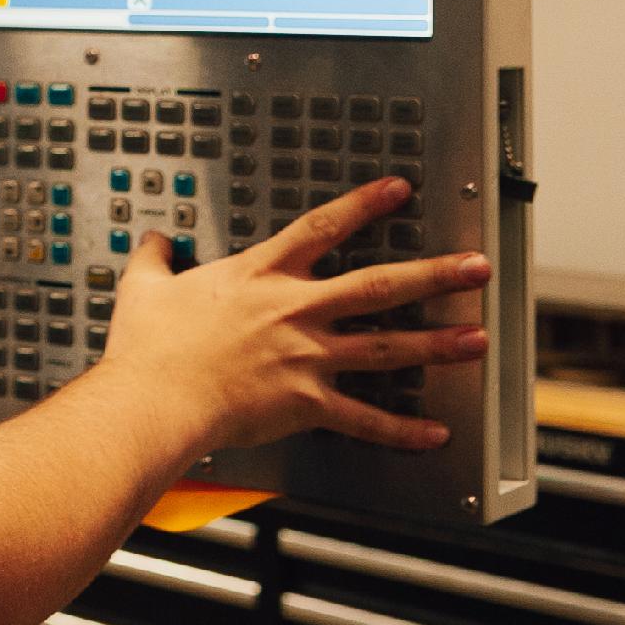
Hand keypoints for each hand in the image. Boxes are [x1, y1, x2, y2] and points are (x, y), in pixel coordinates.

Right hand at [94, 179, 490, 456]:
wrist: (155, 397)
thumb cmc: (149, 347)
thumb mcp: (145, 287)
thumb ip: (154, 259)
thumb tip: (153, 240)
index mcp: (260, 276)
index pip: (323, 228)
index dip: (364, 205)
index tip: (399, 191)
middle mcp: (295, 310)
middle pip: (378, 286)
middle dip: (433, 274)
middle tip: (475, 266)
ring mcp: (306, 357)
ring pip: (386, 347)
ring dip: (437, 343)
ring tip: (479, 339)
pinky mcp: (306, 402)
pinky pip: (362, 419)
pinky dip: (401, 430)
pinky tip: (436, 433)